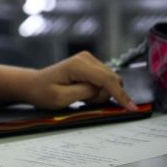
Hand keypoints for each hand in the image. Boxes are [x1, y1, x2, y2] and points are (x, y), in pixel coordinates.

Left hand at [23, 51, 137, 110]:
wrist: (34, 84)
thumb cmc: (43, 92)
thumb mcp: (61, 98)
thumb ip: (83, 92)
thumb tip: (101, 89)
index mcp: (78, 65)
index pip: (107, 80)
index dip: (121, 95)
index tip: (132, 108)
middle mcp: (86, 58)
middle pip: (111, 80)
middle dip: (103, 96)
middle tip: (84, 102)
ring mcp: (89, 59)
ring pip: (109, 81)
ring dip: (99, 94)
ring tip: (81, 97)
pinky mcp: (90, 64)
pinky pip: (104, 80)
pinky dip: (97, 90)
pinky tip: (84, 92)